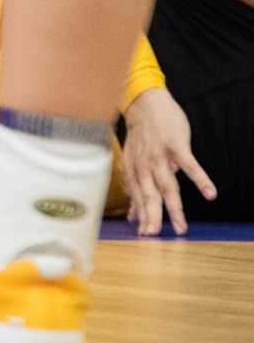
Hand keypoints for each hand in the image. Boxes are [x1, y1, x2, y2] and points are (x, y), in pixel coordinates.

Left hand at [119, 87, 216, 235]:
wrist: (146, 105)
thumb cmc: (143, 137)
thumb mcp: (133, 162)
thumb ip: (135, 188)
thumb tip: (133, 215)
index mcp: (134, 171)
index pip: (139, 198)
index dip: (142, 217)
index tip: (145, 237)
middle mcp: (144, 166)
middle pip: (149, 196)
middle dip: (151, 217)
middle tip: (154, 237)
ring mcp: (159, 156)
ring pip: (167, 186)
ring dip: (174, 207)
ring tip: (181, 227)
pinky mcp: (175, 145)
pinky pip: (189, 165)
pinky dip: (200, 179)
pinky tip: (210, 194)